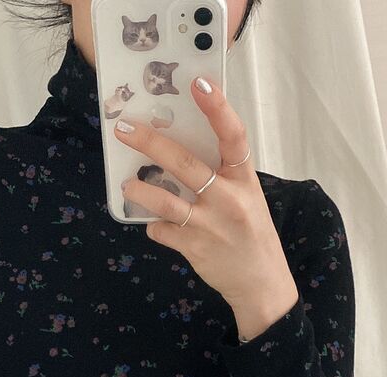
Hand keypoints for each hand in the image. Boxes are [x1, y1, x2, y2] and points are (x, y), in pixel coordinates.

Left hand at [112, 75, 299, 340]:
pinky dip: (154, 226)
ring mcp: (211, 224)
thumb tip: (178, 152)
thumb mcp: (247, 197)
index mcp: (244, 179)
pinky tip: (154, 224)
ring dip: (141, 190)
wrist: (261, 283)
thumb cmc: (251, 234)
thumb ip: (221, 175)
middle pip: (186, 164)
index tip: (198, 83)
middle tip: (125, 129)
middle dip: (152, 143)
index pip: (233, 136)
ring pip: (167, 201)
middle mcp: (229, 198)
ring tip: (126, 185)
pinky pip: (164, 231)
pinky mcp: (195, 248)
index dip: (217, 108)